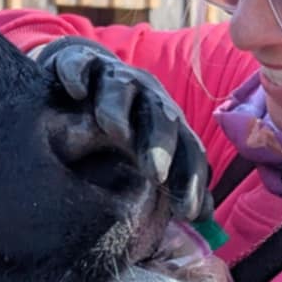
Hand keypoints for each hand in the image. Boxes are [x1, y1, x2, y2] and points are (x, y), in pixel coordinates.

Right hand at [32, 37, 212, 224]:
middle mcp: (147, 96)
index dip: (191, 179)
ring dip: (119, 108)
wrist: (89, 76)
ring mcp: (114, 77)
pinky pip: (80, 65)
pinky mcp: (81, 64)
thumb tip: (206, 217)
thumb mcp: (149, 152)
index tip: (188, 212)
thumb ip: (175, 181)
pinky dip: (78, 76)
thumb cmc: (123, 125)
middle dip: (160, 144)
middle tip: (156, 174)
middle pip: (160, 116)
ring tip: (114, 131)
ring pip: (120, 87)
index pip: (188, 149)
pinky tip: (75, 92)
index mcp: (169, 120)